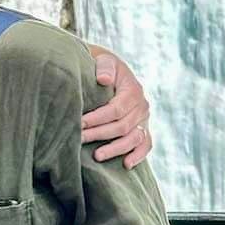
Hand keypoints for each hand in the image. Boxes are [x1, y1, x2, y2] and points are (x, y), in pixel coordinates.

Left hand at [82, 51, 152, 168]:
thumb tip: (104, 80)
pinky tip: (126, 164)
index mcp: (133, 90)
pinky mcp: (143, 129)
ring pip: (134, 139)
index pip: (116, 109)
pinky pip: (146, 145)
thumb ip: (105, 67)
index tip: (79, 123)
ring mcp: (144, 120)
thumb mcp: (104, 60)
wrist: (111, 71)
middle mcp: (142, 106)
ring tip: (97, 156)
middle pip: (122, 126)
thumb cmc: (103, 67)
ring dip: (116, 149)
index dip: (97, 118)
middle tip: (79, 139)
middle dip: (99, 134)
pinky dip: (138, 155)